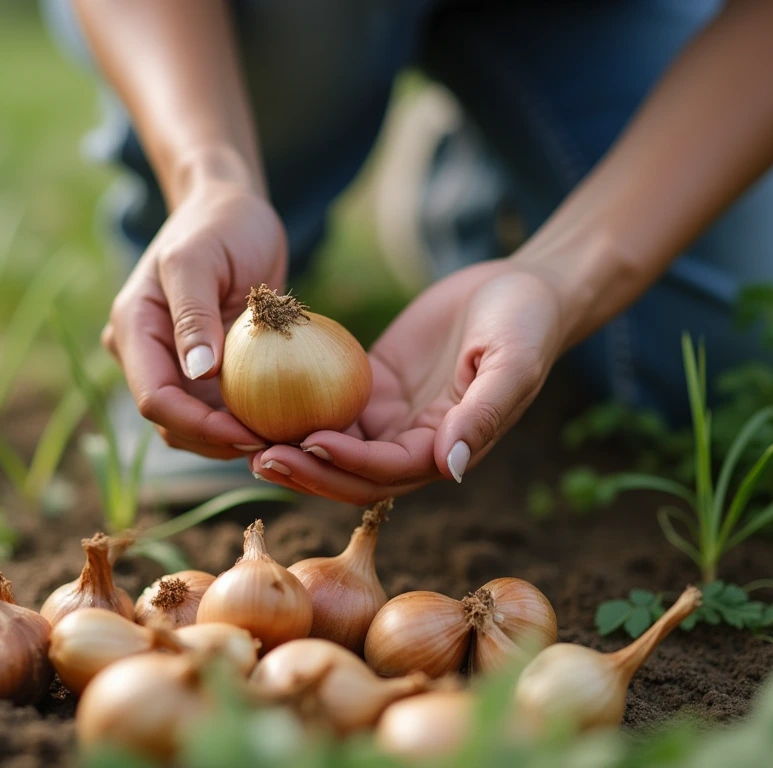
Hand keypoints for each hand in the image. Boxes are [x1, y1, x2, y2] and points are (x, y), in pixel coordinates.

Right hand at [103, 178, 286, 458]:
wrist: (232, 210)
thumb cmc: (219, 223)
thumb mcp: (201, 259)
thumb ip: (194, 314)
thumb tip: (198, 373)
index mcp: (134, 329)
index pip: (155, 398)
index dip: (199, 426)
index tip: (251, 433)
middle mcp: (145, 353)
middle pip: (172, 423)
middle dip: (218, 442)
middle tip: (277, 444)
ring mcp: (173, 364)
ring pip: (194, 427)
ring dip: (233, 439)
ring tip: (283, 439)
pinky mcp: (202, 370)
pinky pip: (219, 410)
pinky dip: (246, 421)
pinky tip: (284, 423)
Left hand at [250, 260, 567, 502]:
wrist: (524, 288)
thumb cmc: (528, 323)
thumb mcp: (513, 363)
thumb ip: (483, 415)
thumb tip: (448, 467)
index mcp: (448, 448)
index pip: (389, 469)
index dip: (349, 463)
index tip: (310, 443)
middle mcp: (415, 444)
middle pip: (351, 473)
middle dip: (307, 471)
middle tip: (258, 455)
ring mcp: (392, 420)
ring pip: (334, 448)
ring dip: (293, 449)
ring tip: (244, 437)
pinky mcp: (375, 390)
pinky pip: (330, 407)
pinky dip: (296, 410)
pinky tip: (257, 398)